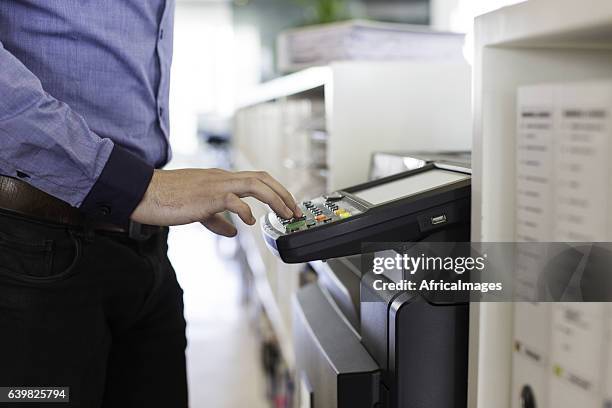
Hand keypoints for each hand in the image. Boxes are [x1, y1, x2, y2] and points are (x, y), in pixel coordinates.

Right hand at [131, 168, 302, 236]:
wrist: (145, 193)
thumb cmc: (169, 200)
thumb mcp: (199, 211)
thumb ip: (218, 220)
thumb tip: (233, 232)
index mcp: (222, 180)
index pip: (257, 179)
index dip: (276, 190)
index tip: (288, 205)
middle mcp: (223, 178)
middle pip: (263, 178)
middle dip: (283, 194)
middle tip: (295, 211)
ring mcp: (216, 185)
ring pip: (255, 184)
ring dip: (275, 199)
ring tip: (285, 214)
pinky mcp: (207, 196)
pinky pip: (233, 200)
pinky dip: (246, 211)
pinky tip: (250, 223)